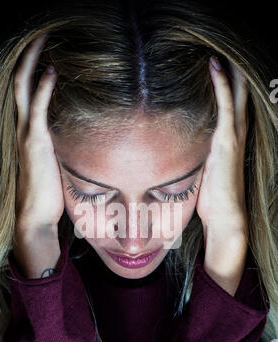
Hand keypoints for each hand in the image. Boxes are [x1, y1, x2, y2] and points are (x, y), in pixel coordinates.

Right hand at [14, 34, 64, 229]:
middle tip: (43, 32)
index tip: (47, 49)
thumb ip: (62, 145)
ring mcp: (26, 134)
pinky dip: (44, 88)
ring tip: (45, 38)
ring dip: (33, 61)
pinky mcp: (35, 143)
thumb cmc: (47, 193)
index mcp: (27, 131)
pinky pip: (38, 109)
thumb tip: (82, 136)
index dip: (32, 68)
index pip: (26, 92)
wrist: (34, 216)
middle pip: (20, 81)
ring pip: (24, 88)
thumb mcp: (55, 163)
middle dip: (29, 55)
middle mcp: (22, 128)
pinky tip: (53, 69)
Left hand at [195, 56, 248, 294]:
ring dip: (229, 72)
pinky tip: (214, 67)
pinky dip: (221, 86)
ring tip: (220, 49)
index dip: (226, 87)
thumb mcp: (203, 174)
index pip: (231, 108)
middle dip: (233, 74)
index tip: (216, 66)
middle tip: (225, 50)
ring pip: (236, 95)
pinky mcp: (227, 142)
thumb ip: (196, 158)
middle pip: (239, 96)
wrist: (226, 217)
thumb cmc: (214, 200)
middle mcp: (235, 135)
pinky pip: (227, 107)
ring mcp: (233, 137)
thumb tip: (178, 154)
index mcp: (228, 142)